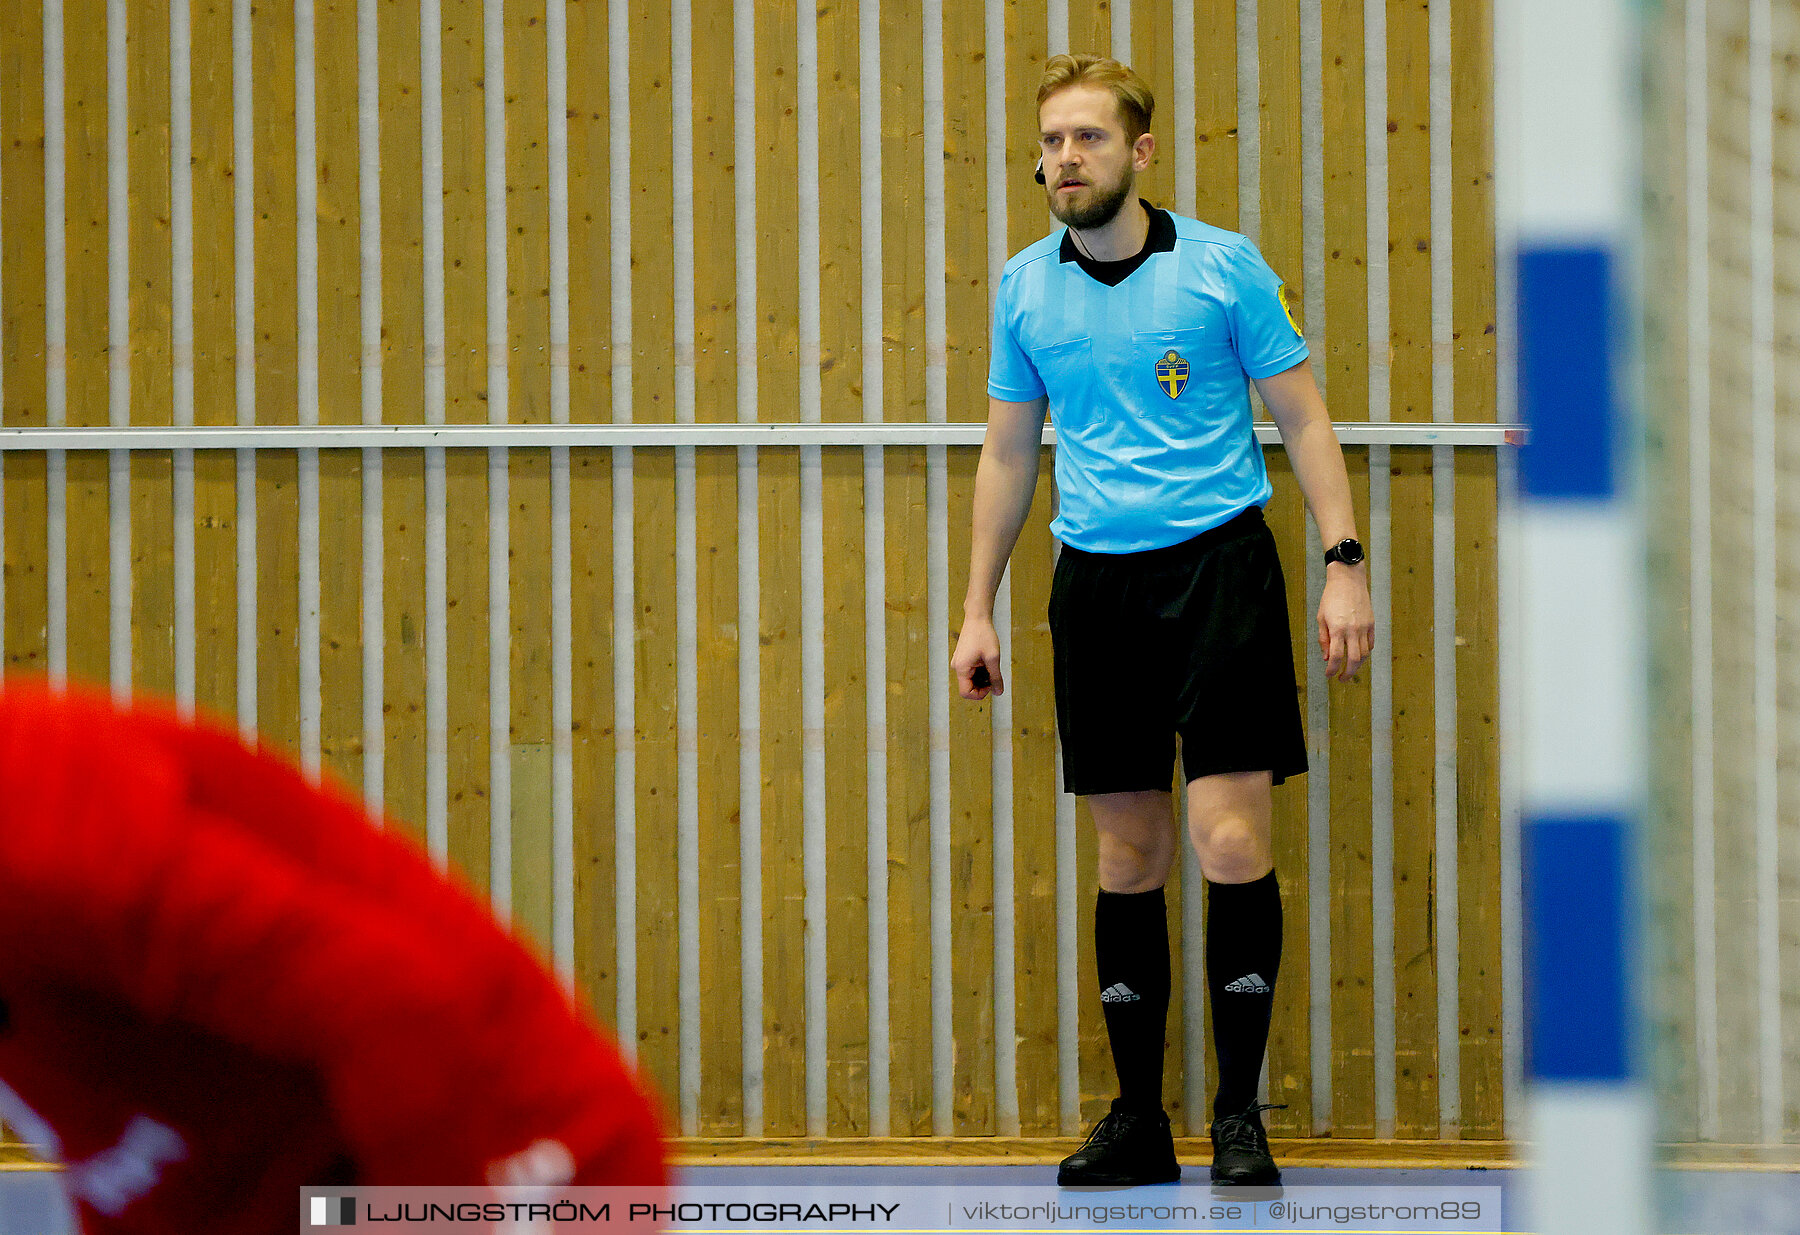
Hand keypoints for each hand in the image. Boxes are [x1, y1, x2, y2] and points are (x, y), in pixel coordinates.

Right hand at [952, 616, 1004, 699]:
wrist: (977, 618)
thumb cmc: (984, 635)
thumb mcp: (993, 658)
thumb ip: (996, 677)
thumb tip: (999, 693)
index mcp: (961, 668)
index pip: (966, 693)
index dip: (980, 694)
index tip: (992, 684)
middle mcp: (956, 667)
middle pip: (968, 687)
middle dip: (983, 685)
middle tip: (994, 674)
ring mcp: (959, 663)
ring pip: (970, 680)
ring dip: (982, 678)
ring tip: (991, 665)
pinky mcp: (962, 659)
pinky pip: (970, 672)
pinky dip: (980, 671)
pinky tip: (987, 661)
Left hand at [1318, 565, 1373, 681]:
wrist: (1348, 580)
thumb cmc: (1331, 598)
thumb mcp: (1321, 618)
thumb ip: (1323, 639)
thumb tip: (1326, 658)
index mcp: (1337, 629)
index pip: (1336, 657)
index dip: (1332, 670)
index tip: (1329, 675)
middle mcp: (1353, 630)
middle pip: (1354, 660)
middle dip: (1348, 674)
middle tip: (1342, 679)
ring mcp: (1364, 627)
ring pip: (1364, 654)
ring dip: (1357, 665)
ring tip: (1349, 668)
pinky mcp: (1371, 623)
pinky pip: (1370, 643)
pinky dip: (1365, 652)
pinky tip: (1358, 655)